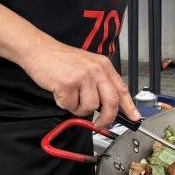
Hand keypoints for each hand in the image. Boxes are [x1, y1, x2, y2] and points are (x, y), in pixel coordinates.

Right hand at [22, 39, 138, 124]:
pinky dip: (64, 104)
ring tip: (70, 97)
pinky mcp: (68, 84)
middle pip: (111, 102)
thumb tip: (108, 106)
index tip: (135, 118)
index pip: (122, 89)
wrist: (40, 50)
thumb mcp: (88, 65)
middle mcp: (96, 70)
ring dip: (78, 109)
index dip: (129, 107)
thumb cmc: (62, 60)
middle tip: (100, 124)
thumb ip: (99, 83)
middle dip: (106, 118)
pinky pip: (70, 106)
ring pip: (89, 107)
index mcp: (104, 66)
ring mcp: (83, 76)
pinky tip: (60, 92)